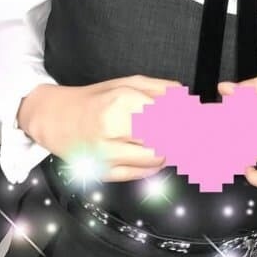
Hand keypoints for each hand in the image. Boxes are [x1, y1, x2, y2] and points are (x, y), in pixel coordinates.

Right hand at [25, 76, 182, 182]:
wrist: (53, 119)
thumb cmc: (92, 99)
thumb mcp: (127, 82)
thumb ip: (162, 90)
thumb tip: (190, 101)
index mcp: (121, 101)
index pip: (172, 116)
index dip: (192, 120)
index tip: (202, 121)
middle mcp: (113, 129)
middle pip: (168, 140)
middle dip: (184, 138)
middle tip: (192, 134)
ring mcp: (107, 154)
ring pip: (158, 160)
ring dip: (169, 152)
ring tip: (165, 141)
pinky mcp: (104, 173)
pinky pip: (142, 174)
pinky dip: (153, 165)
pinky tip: (149, 152)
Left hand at [217, 68, 256, 189]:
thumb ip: (256, 85)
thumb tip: (225, 90)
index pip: (242, 109)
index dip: (219, 114)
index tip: (206, 115)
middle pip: (243, 134)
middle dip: (220, 134)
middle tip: (207, 132)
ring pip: (252, 155)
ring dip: (232, 151)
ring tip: (223, 146)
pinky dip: (252, 176)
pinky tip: (247, 165)